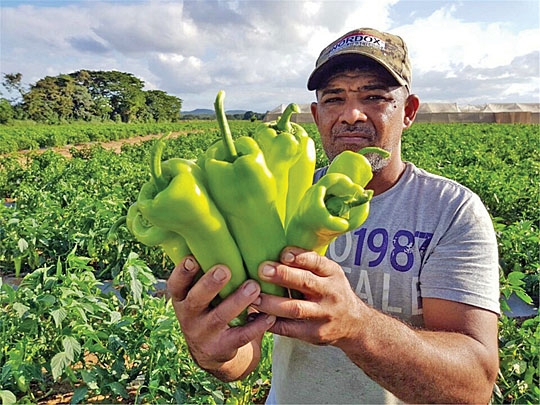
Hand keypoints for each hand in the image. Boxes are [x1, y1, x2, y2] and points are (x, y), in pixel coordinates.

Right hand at [167, 256, 275, 378]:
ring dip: (237, 301)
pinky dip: (256, 326)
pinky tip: (269, 316)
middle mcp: (189, 316)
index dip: (181, 273)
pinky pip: (240, 337)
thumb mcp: (200, 295)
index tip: (192, 258)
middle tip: (224, 270)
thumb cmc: (211, 307)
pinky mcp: (222, 348)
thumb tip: (222, 234)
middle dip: (209, 284)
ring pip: (219, 317)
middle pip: (195, 300)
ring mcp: (204, 334)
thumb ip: (207, 273)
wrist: (212, 351)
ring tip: (254, 286)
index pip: (175, 285)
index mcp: (182, 298)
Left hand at [251, 247, 366, 346]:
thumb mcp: (328, 274)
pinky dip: (272, 323)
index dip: (300, 257)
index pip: (317, 261)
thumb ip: (307, 264)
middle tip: (262, 271)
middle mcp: (330, 293)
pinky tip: (256, 317)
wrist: (354, 323)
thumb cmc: (332, 291)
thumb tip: (274, 251)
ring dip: (271, 303)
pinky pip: (290, 329)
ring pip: (295, 309)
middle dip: (282, 276)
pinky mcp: (315, 333)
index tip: (283, 254)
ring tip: (254, 298)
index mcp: (332, 273)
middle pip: (305, 282)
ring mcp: (323, 314)